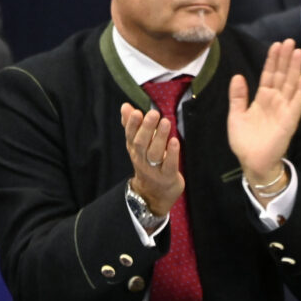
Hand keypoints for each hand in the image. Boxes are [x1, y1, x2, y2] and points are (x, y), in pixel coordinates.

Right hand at [120, 102, 183, 217]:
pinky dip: (172, 153)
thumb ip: (132, 125)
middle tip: (153, 113)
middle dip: (146, 128)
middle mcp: (142, 160)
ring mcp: (154, 169)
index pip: (130, 136)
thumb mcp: (138, 145)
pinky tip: (175, 141)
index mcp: (135, 150)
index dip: (132, 124)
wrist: (154, 194)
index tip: (136, 112)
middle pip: (141, 144)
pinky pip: (169, 165)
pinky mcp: (168, 177)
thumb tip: (125, 106)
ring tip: (165, 122)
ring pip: (155, 153)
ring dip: (160, 137)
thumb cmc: (148, 163)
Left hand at [227, 39, 300, 202]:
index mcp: (262, 99)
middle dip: (285, 59)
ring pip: (291, 85)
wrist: (252, 162)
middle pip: (281, 76)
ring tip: (298, 53)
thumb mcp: (236, 115)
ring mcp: (284, 110)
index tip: (275, 45)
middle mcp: (275, 101)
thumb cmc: (244, 141)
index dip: (272, 60)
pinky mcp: (289, 121)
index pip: (269, 75)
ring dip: (295, 69)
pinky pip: (297, 104)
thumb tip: (238, 76)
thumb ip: (238, 96)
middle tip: (289, 41)